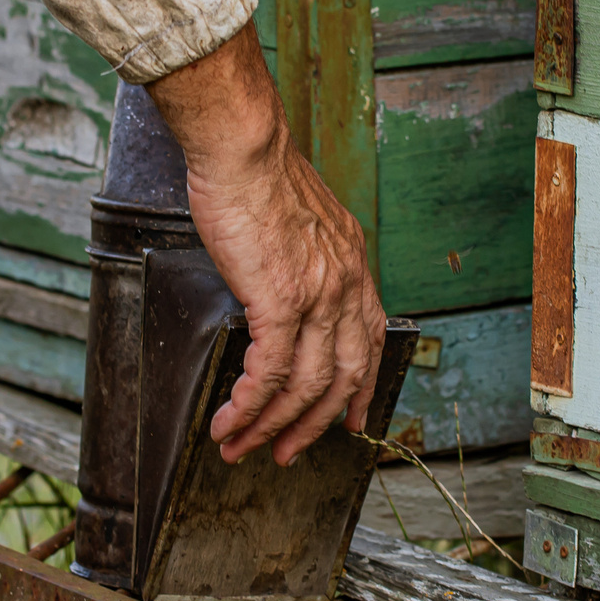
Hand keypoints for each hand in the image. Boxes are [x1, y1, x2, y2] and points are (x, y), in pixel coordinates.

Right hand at [146, 24, 389, 465]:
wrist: (244, 148)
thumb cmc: (259, 173)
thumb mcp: (301, 219)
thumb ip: (306, 255)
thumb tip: (285, 277)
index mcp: (352, 265)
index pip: (369, 340)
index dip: (360, 388)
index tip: (350, 418)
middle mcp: (346, 284)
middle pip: (343, 377)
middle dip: (314, 425)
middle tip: (287, 452)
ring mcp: (318, 295)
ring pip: (305, 385)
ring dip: (271, 425)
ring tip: (241, 447)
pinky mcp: (282, 300)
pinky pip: (269, 372)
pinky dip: (248, 405)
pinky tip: (230, 421)